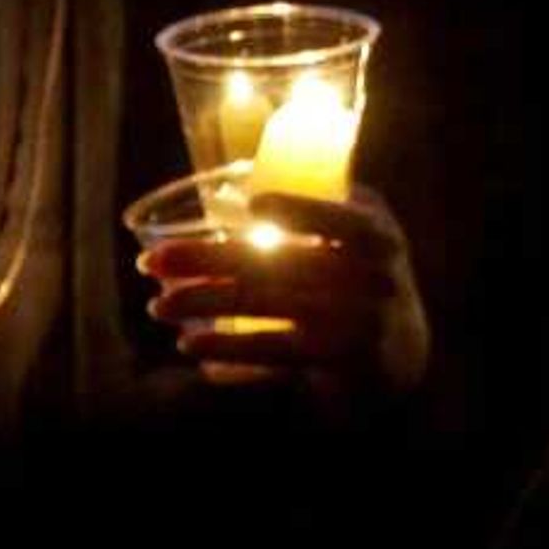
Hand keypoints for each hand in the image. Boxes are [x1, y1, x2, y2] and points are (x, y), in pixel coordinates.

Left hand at [141, 188, 428, 408]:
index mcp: (376, 235)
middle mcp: (374, 277)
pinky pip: (274, 349)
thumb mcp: (353, 237)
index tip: (256, 204)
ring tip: (158, 306)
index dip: (304, 210)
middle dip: (207, 260)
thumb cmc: (354, 274)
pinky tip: (190, 343)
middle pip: (279, 262)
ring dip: (203, 303)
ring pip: (266, 304)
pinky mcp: (338, 358)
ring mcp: (357, 320)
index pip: (346, 220)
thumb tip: (223, 190)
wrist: (398, 350)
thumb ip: (313, 210)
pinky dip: (228, 346)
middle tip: (150, 263)